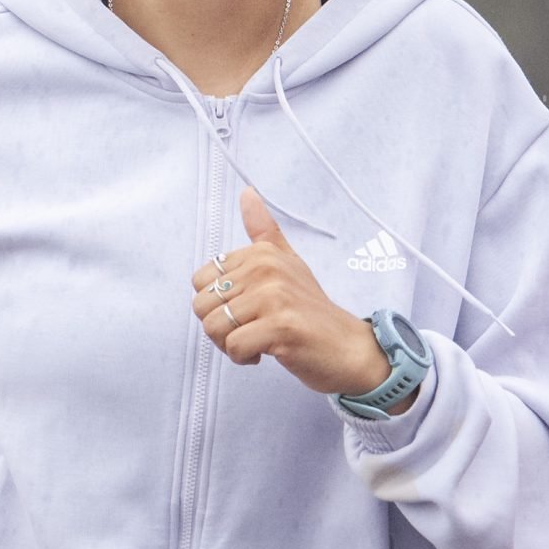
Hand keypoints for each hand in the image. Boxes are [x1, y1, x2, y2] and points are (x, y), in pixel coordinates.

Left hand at [191, 191, 393, 396]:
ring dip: (231, 345)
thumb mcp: (289, 262)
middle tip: (254, 329)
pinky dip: (245, 357)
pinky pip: (234, 346)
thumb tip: (247, 191)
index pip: (200, 282)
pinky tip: (266, 353)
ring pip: (214, 327)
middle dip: (222, 327)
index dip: (217, 304)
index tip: (248, 309)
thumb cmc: (311, 310)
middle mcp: (267, 269)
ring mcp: (275, 297)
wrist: (348, 346)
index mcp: (262, 253)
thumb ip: (264, 231)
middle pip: (202, 306)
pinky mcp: (281, 326)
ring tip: (260, 341)